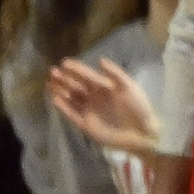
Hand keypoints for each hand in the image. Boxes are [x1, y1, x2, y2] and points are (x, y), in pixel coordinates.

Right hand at [44, 56, 162, 156]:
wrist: (142, 133)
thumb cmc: (139, 108)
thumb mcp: (130, 88)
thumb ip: (116, 74)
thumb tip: (100, 60)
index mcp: (104, 88)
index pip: (87, 76)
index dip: (76, 69)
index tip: (64, 62)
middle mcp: (94, 98)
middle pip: (75, 86)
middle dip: (64, 79)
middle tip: (53, 71)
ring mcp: (89, 111)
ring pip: (71, 99)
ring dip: (61, 91)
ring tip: (50, 84)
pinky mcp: (86, 125)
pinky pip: (72, 115)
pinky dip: (64, 108)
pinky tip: (55, 100)